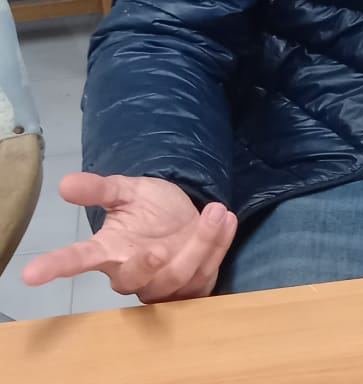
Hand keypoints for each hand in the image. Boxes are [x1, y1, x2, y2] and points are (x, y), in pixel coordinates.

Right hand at [21, 173, 237, 303]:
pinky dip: (219, 245)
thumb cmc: (150, 208)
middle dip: (149, 265)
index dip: (56, 266)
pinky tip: (226, 220)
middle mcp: (134, 273)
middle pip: (136, 279)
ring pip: (179, 275)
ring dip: (201, 242)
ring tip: (215, 211)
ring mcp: (164, 283)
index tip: (30, 272)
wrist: (185, 215)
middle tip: (158, 247)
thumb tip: (66, 182)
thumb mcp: (129, 191)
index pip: (78, 260)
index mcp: (110, 251)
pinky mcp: (193, 286)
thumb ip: (101, 189)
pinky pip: (207, 272)